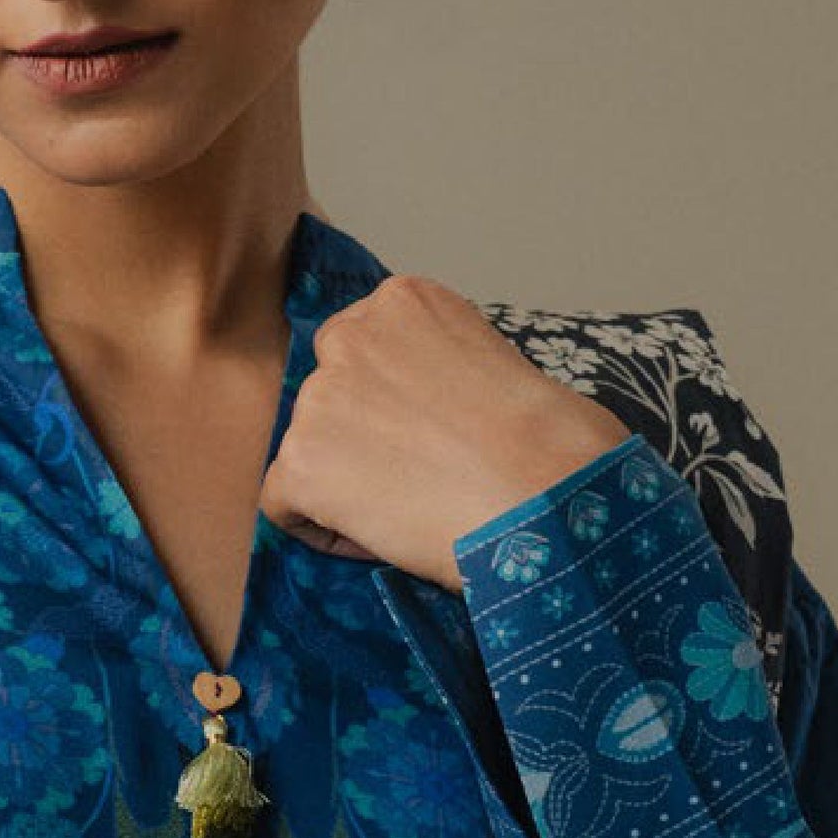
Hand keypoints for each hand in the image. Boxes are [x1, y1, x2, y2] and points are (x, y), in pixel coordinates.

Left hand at [258, 273, 631, 590]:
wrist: (550, 496)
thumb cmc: (554, 444)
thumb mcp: (496, 360)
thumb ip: (436, 367)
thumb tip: (420, 407)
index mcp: (402, 302)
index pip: (364, 355)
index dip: (396, 406)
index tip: (436, 434)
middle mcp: (350, 335)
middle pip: (330, 399)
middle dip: (363, 439)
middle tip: (421, 475)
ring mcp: (319, 397)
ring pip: (310, 452)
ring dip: (348, 485)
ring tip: (416, 506)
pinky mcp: (301, 461)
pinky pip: (284, 504)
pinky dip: (326, 529)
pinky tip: (383, 535)